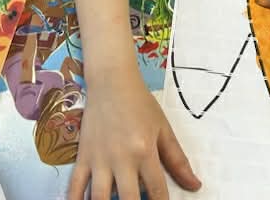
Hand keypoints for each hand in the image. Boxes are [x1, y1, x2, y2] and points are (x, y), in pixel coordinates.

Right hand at [67, 75, 200, 199]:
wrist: (111, 81)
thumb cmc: (139, 103)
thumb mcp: (163, 129)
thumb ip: (178, 160)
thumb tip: (195, 186)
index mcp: (144, 151)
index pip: (156, 191)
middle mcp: (121, 158)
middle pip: (128, 199)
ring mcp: (99, 159)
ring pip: (99, 197)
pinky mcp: (83, 156)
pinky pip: (75, 184)